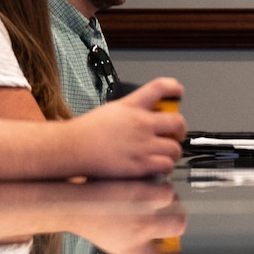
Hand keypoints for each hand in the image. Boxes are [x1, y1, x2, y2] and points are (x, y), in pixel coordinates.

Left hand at [67, 193, 187, 253]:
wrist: (76, 205)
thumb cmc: (90, 222)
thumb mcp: (113, 245)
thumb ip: (136, 246)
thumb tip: (153, 240)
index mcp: (134, 251)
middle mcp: (143, 233)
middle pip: (179, 228)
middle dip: (177, 221)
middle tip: (169, 215)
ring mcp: (146, 213)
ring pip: (176, 205)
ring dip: (170, 201)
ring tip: (156, 198)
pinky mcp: (145, 194)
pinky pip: (167, 191)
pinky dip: (161, 187)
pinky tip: (150, 186)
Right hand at [68, 77, 186, 176]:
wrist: (72, 147)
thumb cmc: (86, 132)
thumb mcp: (111, 110)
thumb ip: (131, 112)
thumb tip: (145, 116)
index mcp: (132, 106)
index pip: (160, 88)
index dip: (173, 87)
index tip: (178, 90)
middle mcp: (141, 123)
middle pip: (178, 121)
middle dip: (181, 129)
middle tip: (176, 134)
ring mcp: (142, 144)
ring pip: (175, 147)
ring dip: (173, 150)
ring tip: (166, 153)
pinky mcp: (140, 164)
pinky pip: (166, 165)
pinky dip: (166, 166)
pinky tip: (158, 165)